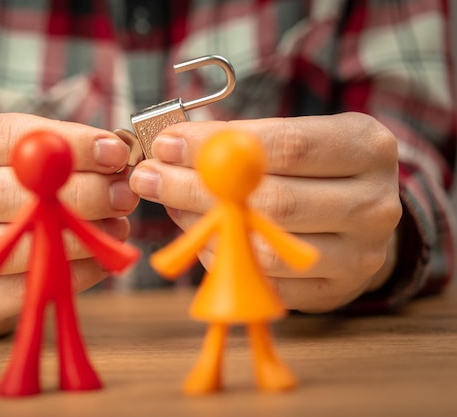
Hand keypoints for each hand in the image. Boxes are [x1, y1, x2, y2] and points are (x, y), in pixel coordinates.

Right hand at [0, 113, 138, 334]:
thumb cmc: (12, 196)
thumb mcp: (32, 163)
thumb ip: (66, 154)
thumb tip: (116, 154)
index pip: (4, 137)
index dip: (65, 144)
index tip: (114, 153)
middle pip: (6, 192)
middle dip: (79, 193)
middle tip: (124, 196)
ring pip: (17, 246)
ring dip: (80, 237)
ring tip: (118, 228)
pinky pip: (26, 290)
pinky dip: (74, 274)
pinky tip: (99, 261)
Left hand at [129, 112, 401, 312]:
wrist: (360, 217)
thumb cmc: (315, 166)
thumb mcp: (292, 137)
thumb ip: (241, 140)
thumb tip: (172, 144)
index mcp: (367, 148)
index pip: (287, 146)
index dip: (219, 147)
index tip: (167, 143)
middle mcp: (374, 204)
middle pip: (274, 201)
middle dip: (197, 189)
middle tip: (149, 178)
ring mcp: (360, 255)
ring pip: (266, 247)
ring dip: (203, 225)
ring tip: (169, 203)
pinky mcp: (335, 291)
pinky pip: (264, 280)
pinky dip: (221, 256)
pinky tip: (200, 234)